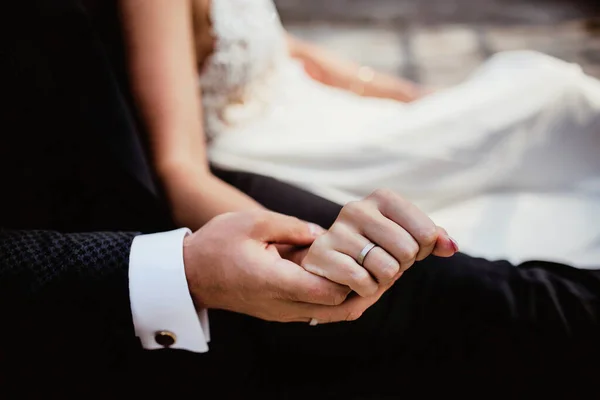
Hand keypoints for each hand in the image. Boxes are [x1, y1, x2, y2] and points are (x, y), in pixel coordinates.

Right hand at [183, 210, 354, 321]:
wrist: (190, 274)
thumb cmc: (218, 244)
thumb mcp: (253, 222)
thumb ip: (293, 227)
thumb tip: (325, 234)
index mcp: (275, 280)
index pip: (328, 291)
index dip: (352, 276)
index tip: (363, 255)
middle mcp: (281, 304)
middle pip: (337, 310)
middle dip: (361, 291)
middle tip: (376, 267)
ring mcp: (280, 312)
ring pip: (328, 315)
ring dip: (349, 296)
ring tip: (365, 271)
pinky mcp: (278, 312)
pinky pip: (315, 311)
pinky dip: (333, 298)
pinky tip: (341, 276)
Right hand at [300, 189, 457, 297]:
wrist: (333, 260)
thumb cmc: (376, 246)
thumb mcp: (408, 237)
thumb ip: (434, 238)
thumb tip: (451, 247)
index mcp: (382, 198)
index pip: (427, 232)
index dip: (424, 249)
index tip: (409, 247)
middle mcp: (357, 208)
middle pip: (408, 251)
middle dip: (402, 265)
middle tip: (386, 260)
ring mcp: (337, 230)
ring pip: (387, 269)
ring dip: (383, 279)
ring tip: (369, 269)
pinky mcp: (322, 255)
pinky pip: (363, 282)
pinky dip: (366, 289)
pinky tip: (355, 280)